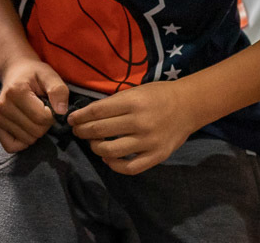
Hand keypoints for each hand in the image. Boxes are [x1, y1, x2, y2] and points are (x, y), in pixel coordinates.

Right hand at [0, 57, 68, 152]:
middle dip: (45, 124)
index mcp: (16, 92)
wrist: (16, 73)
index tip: (48, 104)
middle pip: (36, 131)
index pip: (42, 118)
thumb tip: (61, 112)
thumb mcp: (49, 76)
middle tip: (41, 110)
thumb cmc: (34, 75)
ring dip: (35, 131)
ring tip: (32, 115)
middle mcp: (3, 106)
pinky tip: (26, 127)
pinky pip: (12, 147)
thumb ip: (58, 90)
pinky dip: (23, 142)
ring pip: (27, 140)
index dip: (51, 114)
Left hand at [68, 81, 196, 174]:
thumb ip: (113, 103)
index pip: (97, 112)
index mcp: (133, 103)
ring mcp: (149, 141)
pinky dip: (114, 165)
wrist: (188, 106)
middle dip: (83, 132)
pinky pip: (130, 167)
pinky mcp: (157, 156)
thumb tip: (88, 114)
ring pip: (112, 151)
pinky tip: (107, 158)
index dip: (80, 117)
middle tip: (77, 132)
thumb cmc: (158, 95)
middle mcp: (140, 122)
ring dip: (96, 148)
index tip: (71, 120)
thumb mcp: (134, 91)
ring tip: (93, 143)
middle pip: (101, 130)